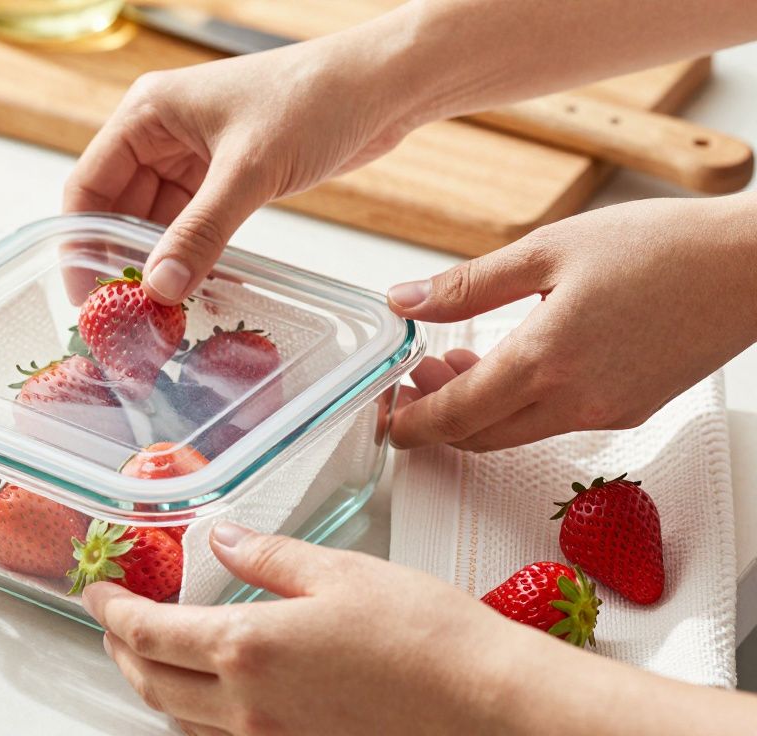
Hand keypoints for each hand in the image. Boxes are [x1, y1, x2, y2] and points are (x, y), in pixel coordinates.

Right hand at [63, 28, 422, 305]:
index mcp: (147, 113)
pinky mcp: (226, 174)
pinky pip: (192, 223)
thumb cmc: (315, 99)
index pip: (88, 186)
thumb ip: (201, 232)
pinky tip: (194, 290)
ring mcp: (193, 154)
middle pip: (117, 208)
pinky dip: (191, 255)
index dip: (81, 243)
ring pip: (156, 221)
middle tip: (125, 318)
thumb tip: (158, 289)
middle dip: (120, 260)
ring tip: (158, 314)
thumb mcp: (250, 171)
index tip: (87, 299)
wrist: (383, 86)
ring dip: (158, 263)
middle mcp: (161, 132)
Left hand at [83, 523, 530, 734]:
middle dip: (120, 650)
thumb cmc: (425, 637)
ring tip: (148, 655)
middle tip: (111, 622)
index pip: (149, 632)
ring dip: (151, 685)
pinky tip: (207, 698)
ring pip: (180, 720)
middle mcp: (247, 706)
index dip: (113, 610)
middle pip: (151, 683)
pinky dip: (192, 717)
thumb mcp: (340, 573)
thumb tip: (224, 540)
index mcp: (248, 648)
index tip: (96, 591)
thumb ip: (269, 557)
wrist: (488, 706)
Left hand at [389, 193, 756, 451]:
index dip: (411, 422)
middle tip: (414, 376)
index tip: (384, 414)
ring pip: (516, 430)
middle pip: (479, 435)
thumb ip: (468, 284)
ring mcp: (606, 412)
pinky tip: (512, 361)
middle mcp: (575, 401)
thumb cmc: (660, 247)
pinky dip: (519, 402)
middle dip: (436, 415)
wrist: (751, 267)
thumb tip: (403, 300)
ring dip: (476, 407)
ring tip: (456, 360)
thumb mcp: (548, 250)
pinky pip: (554, 419)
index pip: (455, 416)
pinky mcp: (629, 409)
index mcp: (546, 361)